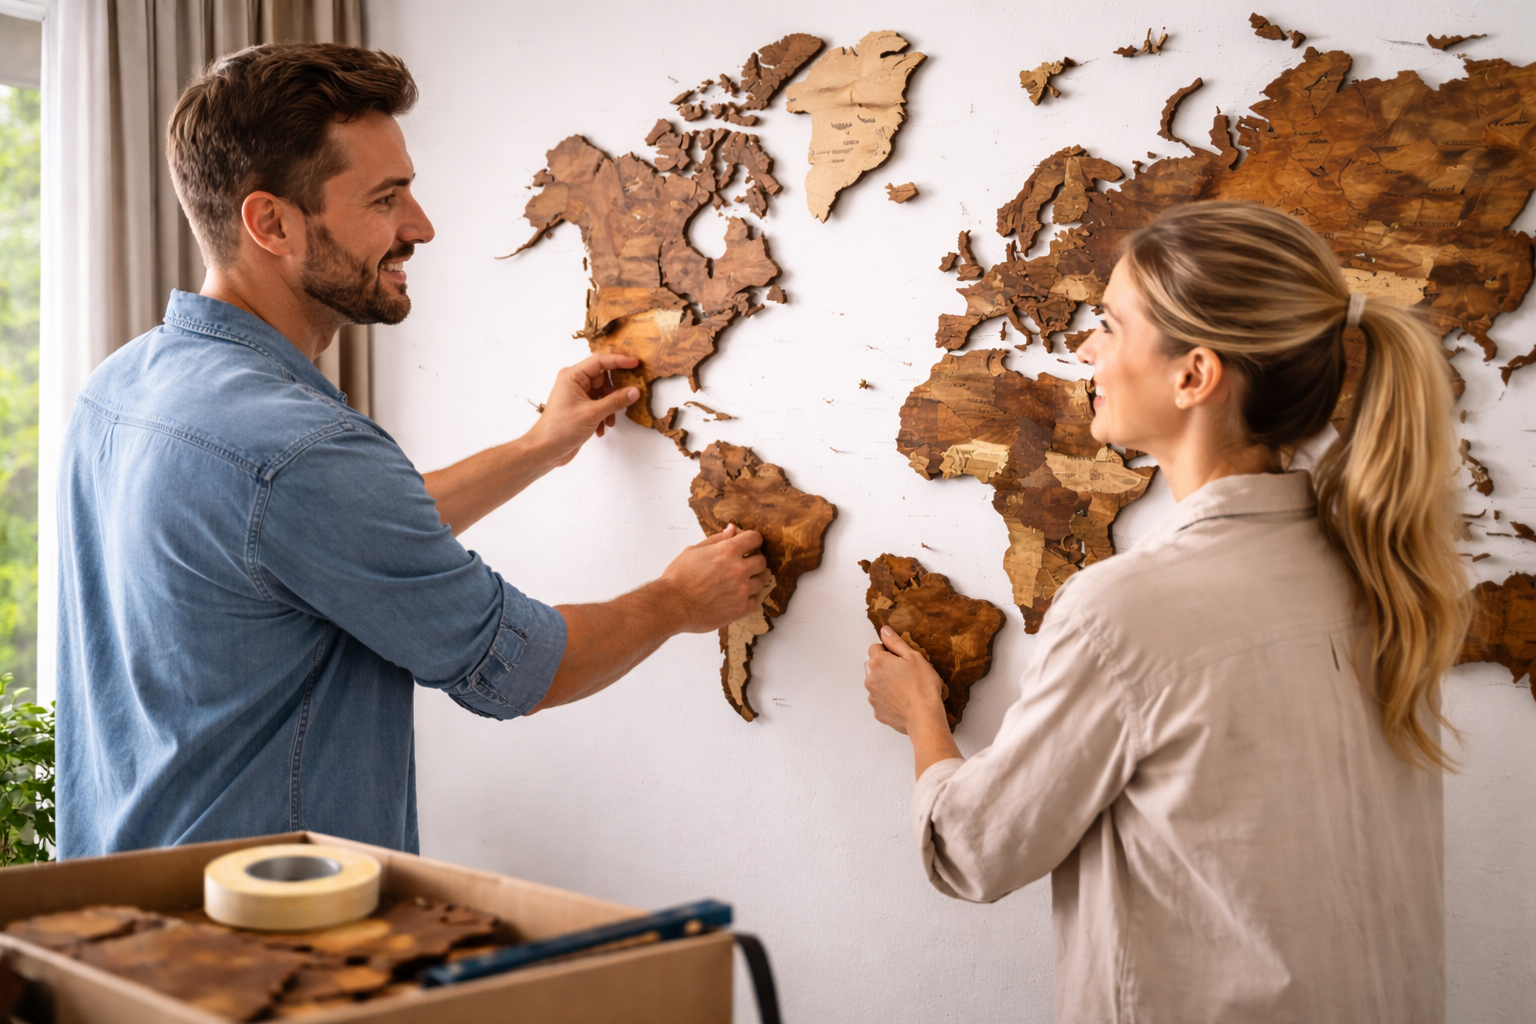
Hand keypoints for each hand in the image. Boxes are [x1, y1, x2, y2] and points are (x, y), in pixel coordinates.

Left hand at [525, 353, 640, 466]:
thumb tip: (634, 391)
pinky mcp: (581, 407)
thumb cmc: (560, 429)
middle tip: (630, 394)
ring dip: (611, 406)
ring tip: (610, 420)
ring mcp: (578, 395)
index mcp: (573, 376)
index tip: (636, 363)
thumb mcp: (592, 413)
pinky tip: (602, 427)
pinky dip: (605, 414)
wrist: (546, 450)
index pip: (600, 361)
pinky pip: (600, 404)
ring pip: (604, 392)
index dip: (619, 360)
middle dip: (616, 390)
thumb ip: (616, 401)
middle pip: (604, 377)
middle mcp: (575, 382)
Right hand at [658, 524, 768, 632]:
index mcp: (728, 550)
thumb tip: (732, 530)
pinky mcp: (741, 609)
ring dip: (750, 582)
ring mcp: (742, 590)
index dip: (751, 541)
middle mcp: (740, 569)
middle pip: (761, 561)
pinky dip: (747, 600)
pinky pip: (755, 601)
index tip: (747, 546)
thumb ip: (717, 540)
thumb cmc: (678, 577)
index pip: (755, 538)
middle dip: (752, 562)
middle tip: (738, 568)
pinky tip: (733, 599)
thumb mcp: (694, 550)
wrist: (672, 604)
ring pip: (759, 582)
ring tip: (733, 585)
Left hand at [865, 627, 947, 735]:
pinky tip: (902, 701)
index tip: (900, 658)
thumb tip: (884, 631)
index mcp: (878, 662)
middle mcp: (870, 679)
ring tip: (904, 688)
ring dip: (885, 683)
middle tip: (903, 672)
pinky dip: (888, 699)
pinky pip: (880, 700)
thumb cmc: (922, 685)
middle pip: (872, 665)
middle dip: (884, 666)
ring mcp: (872, 696)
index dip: (888, 650)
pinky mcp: (878, 711)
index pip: (875, 648)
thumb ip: (896, 642)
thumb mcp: (913, 656)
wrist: (924, 716)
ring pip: (875, 683)